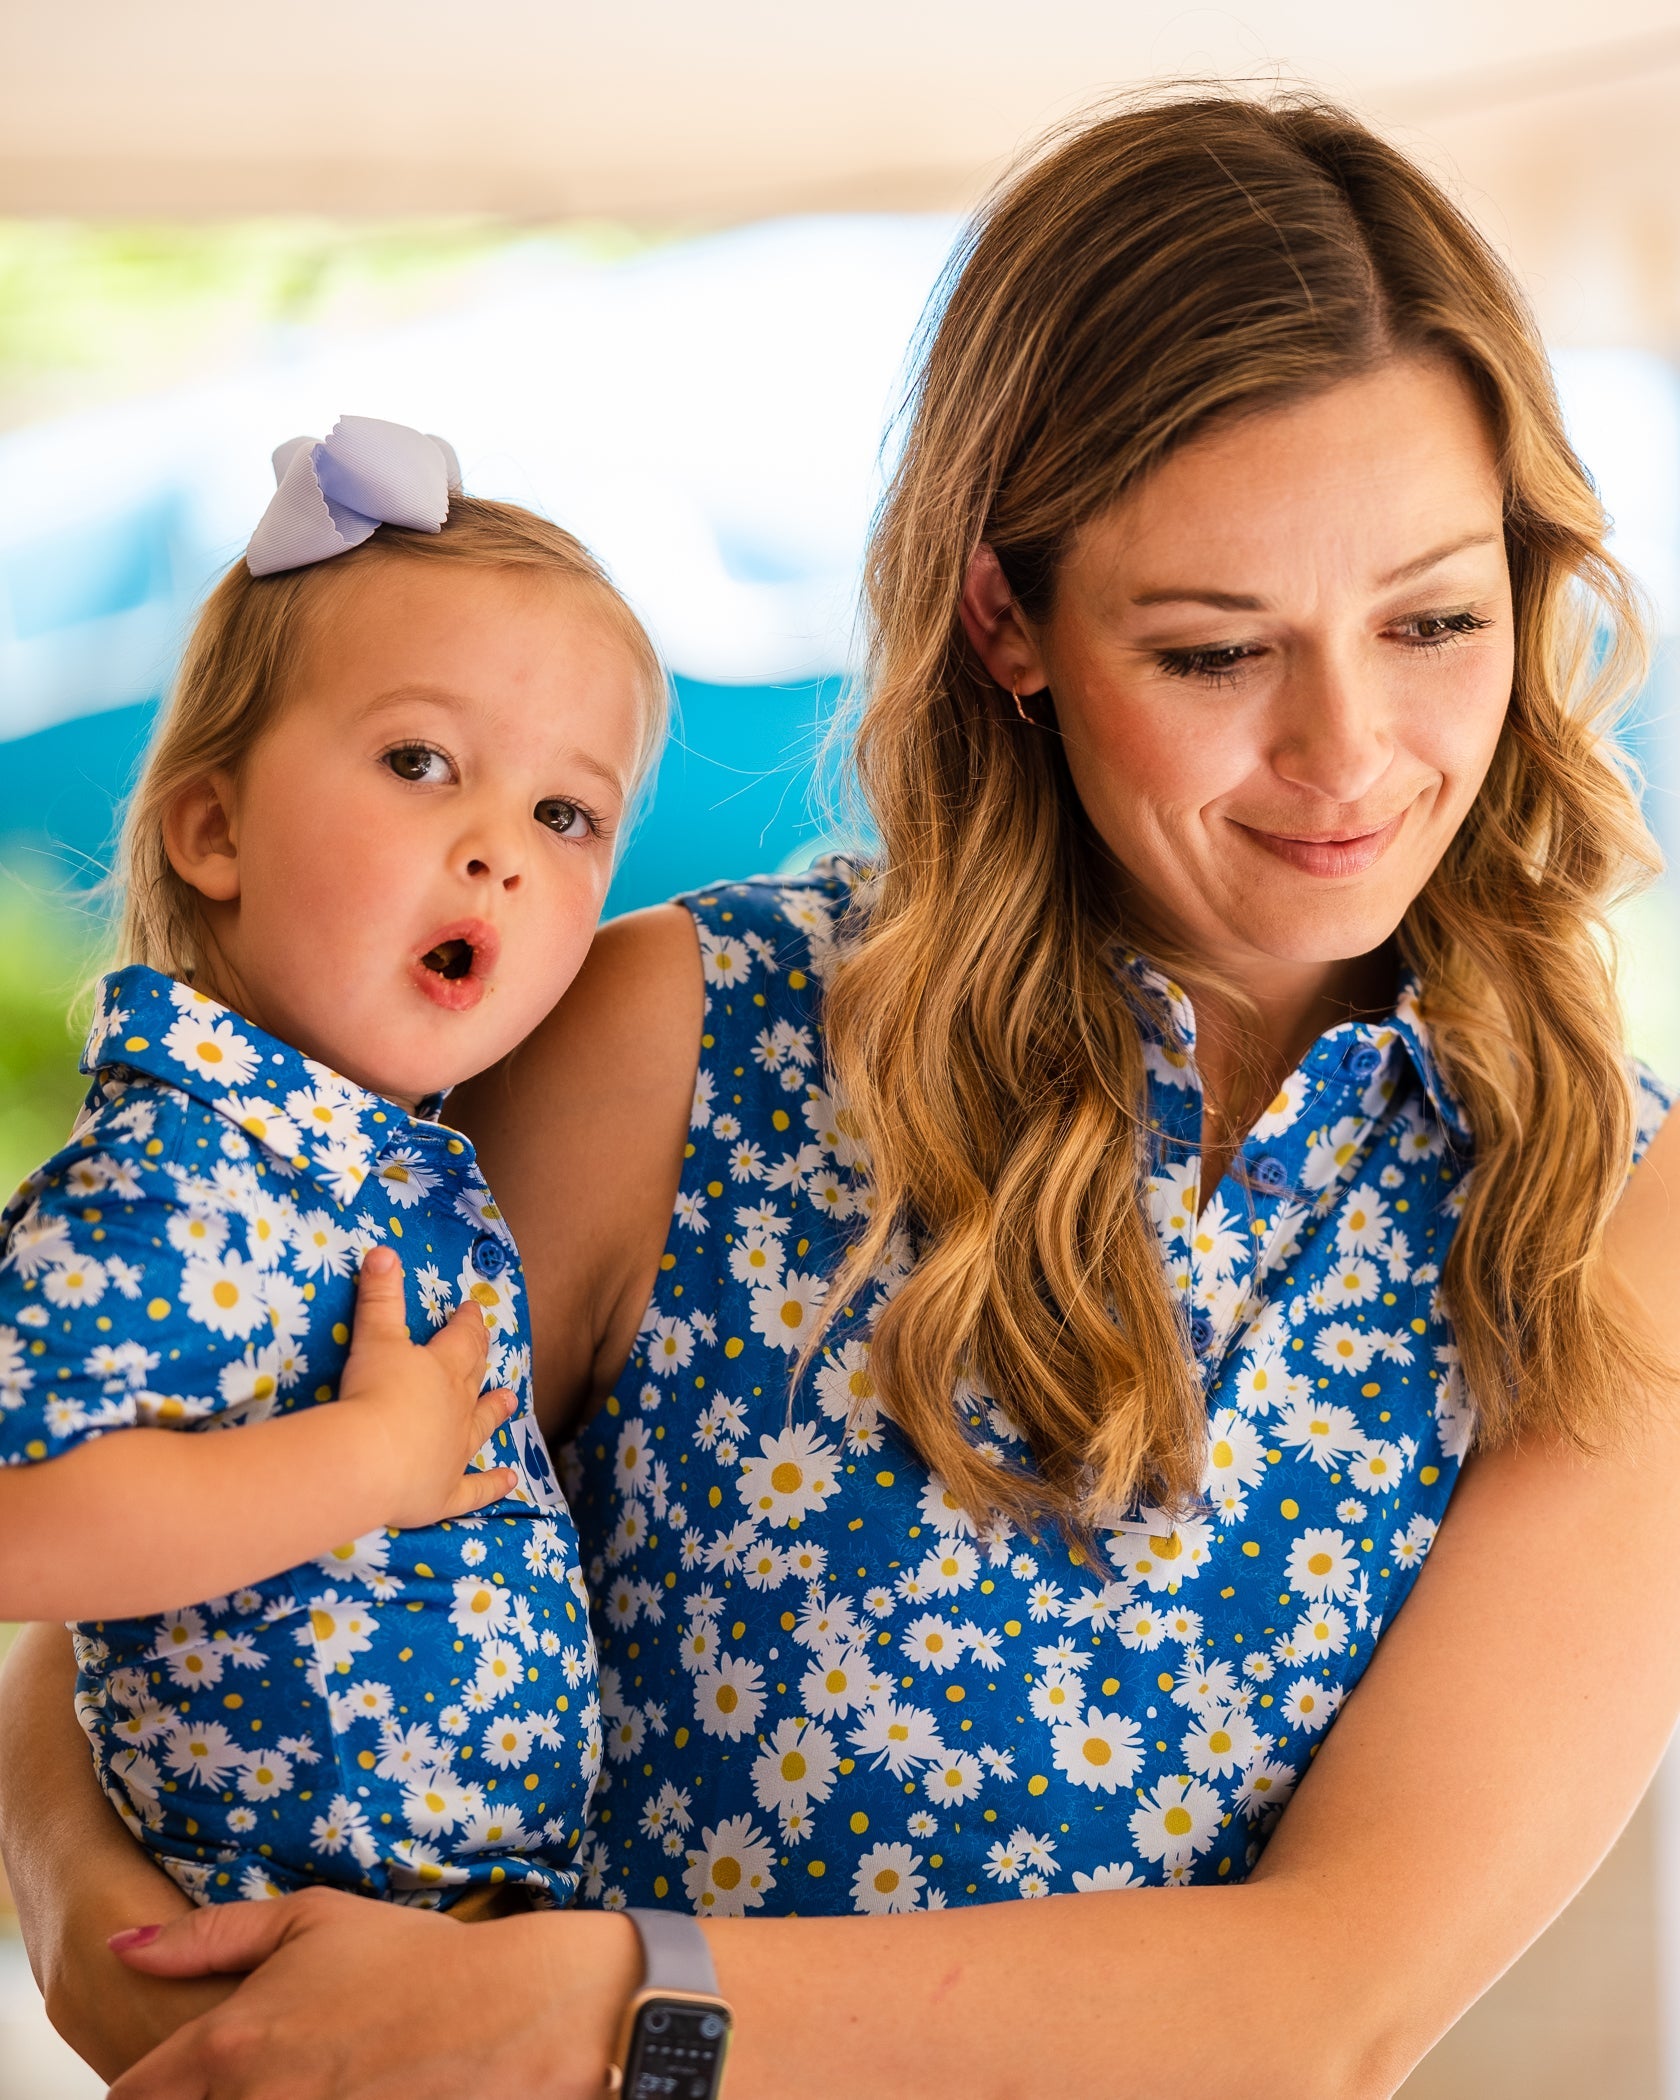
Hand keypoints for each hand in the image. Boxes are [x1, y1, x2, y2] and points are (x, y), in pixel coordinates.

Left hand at [105, 1889, 640, 2099]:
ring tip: (307, 2084)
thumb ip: (207, 1936)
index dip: (147, 2091)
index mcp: (229, 2045)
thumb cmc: (416, 1962)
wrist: (514, 2015)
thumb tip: (120, 1950)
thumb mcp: (312, 1920)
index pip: (131, 2098)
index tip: (176, 2081)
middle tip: (259, 2077)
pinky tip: (349, 2095)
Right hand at [338, 1247, 516, 1527]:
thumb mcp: (374, 1338)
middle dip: (481, 1359)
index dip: (467, 1322)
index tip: (473, 1309)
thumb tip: (384, 1251)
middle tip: (490, 1347)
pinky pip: (476, 1490)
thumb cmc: (373, 1393)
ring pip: (482, 1427)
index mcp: (443, 1369)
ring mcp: (456, 1452)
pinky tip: (509, 1481)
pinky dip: (493, 1486)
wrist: (370, 1459)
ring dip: (495, 1413)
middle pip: (474, 1378)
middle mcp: (458, 1409)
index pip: (462, 1339)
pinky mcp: (446, 1493)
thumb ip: (380, 1296)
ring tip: (510, 1402)